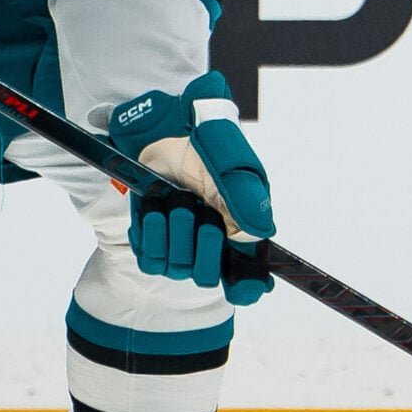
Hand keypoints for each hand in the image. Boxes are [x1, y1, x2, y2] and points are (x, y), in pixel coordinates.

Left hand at [111, 72, 276, 305]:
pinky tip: (155, 206)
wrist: (165, 125)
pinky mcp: (154, 239)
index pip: (248, 280)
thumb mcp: (228, 162)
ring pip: (175, 268)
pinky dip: (150, 232)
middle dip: (200, 245)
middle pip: (207, 276)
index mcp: (242, 229)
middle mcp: (214, 242)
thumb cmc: (204, 140)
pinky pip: (149, 258)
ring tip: (173, 197)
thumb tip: (261, 233)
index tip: (242, 281)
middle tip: (198, 210)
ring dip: (171, 231)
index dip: (245, 286)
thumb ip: (244, 197)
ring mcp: (182, 243)